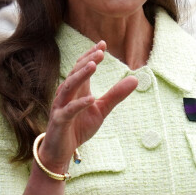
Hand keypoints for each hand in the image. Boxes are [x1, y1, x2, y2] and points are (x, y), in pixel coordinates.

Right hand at [39, 41, 137, 174]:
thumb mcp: (101, 110)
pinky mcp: (59, 121)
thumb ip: (116, 95)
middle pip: (76, 73)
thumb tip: (135, 78)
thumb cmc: (78, 127)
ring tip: (93, 65)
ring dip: (81, 75)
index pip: (82, 67)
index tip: (103, 43)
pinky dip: (79, 103)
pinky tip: (91, 98)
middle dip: (87, 60)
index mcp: (77, 89)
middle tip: (100, 51)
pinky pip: (69, 110)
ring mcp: (61, 106)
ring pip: (69, 87)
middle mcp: (67, 94)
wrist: (60, 151)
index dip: (91, 55)